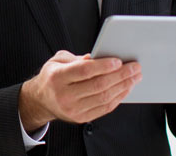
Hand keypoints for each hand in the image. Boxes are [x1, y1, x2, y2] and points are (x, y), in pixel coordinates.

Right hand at [19, 50, 141, 130]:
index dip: (103, 66)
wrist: (41, 100)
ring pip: (104, 98)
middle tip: (134, 67)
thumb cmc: (52, 77)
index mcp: (57, 77)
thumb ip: (77, 58)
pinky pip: (104, 108)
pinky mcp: (81, 118)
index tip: (119, 61)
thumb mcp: (58, 61)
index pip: (84, 71)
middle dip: (120, 75)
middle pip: (98, 85)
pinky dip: (118, 98)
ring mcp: (73, 109)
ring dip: (123, 86)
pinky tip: (125, 89)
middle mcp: (65, 95)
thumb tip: (98, 57)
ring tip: (134, 77)